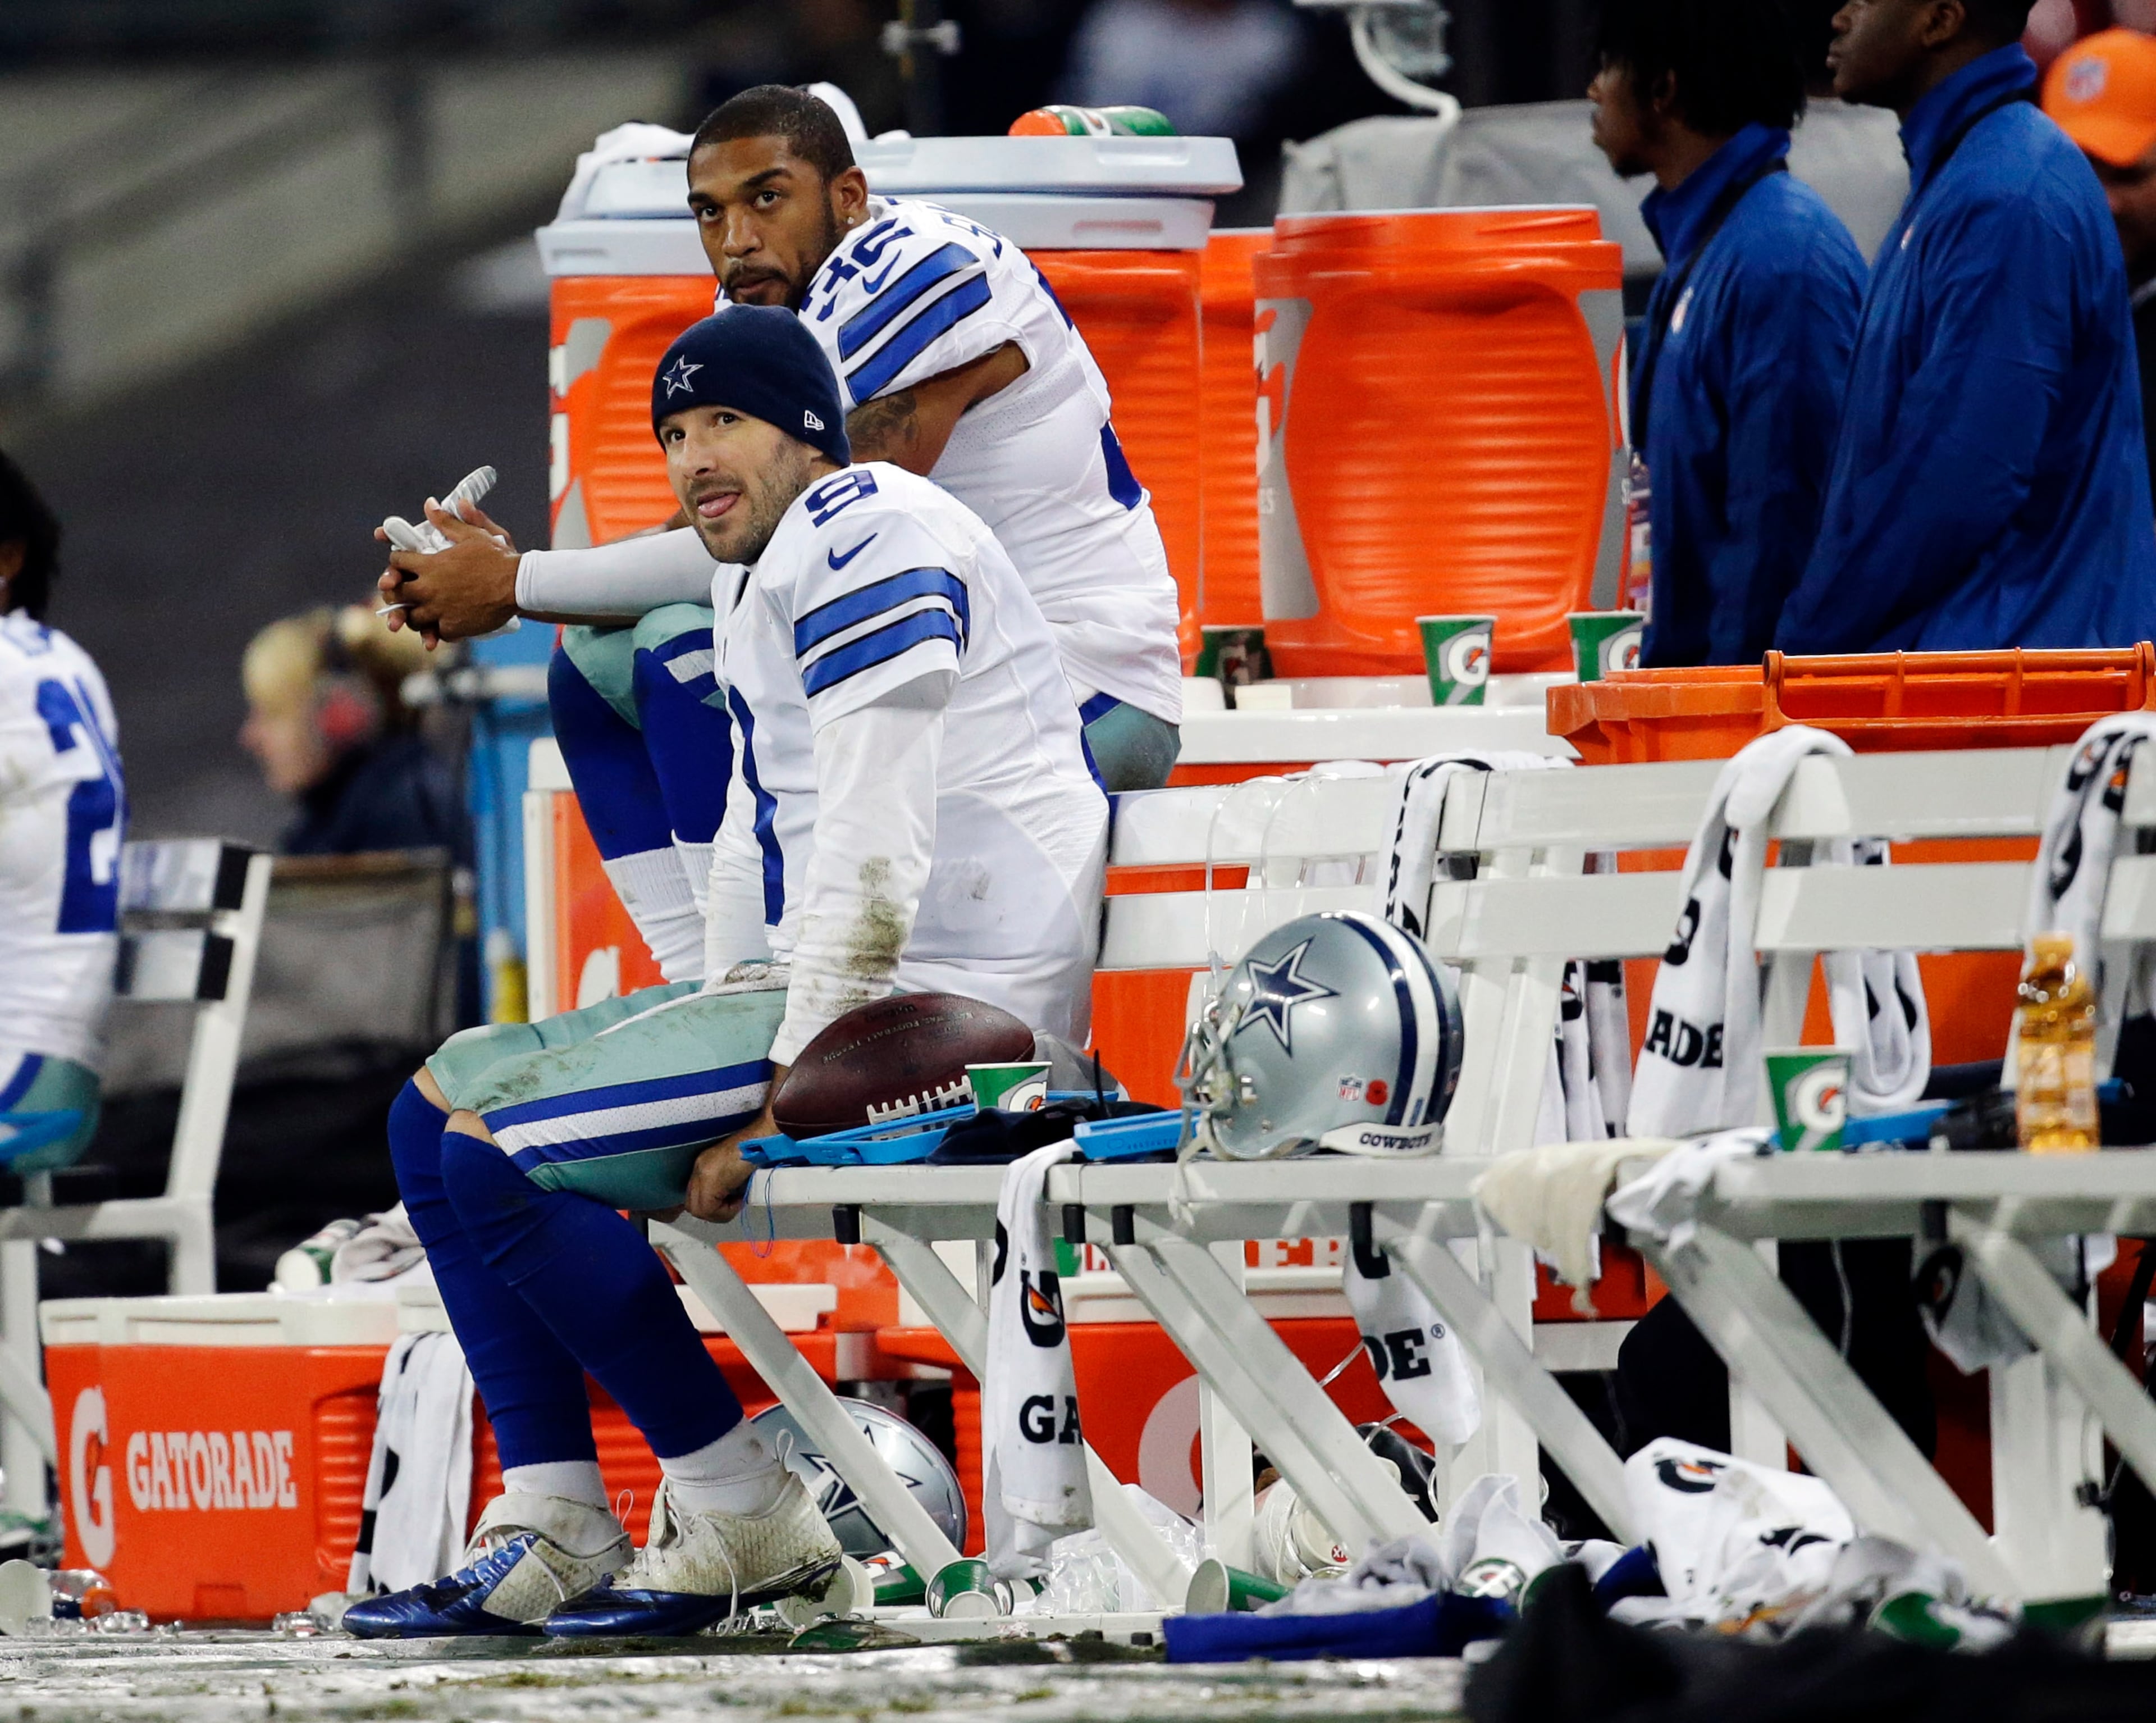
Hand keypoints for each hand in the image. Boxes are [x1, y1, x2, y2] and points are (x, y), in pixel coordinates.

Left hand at [380, 500, 522, 641]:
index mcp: (431, 564)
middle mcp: (430, 588)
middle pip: (397, 594)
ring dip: (415, 614)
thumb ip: (447, 522)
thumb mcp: (472, 535)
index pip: (397, 562)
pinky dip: (437, 630)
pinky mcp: (453, 627)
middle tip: (406, 591)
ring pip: (412, 618)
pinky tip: (444, 624)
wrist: (519, 584)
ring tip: (423, 611)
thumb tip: (429, 504)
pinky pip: (435, 633)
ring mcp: (440, 610)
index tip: (403, 564)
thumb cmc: (497, 558)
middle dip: (398, 591)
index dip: (398, 562)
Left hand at [684, 1070, 786, 1222]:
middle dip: (714, 1213)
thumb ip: (726, 1183)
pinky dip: (726, 1211)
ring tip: (738, 1202)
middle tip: (733, 1205)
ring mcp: (703, 1173)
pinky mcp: (710, 1180)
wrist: (762, 1138)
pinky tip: (740, 1199)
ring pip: (700, 1210)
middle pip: (693, 1206)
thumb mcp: (736, 1169)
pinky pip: (710, 1208)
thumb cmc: (756, 1150)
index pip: (694, 1197)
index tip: (731, 1201)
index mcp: (703, 1164)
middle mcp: (698, 1168)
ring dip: (720, 1213)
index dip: (711, 1206)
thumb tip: (728, 1200)